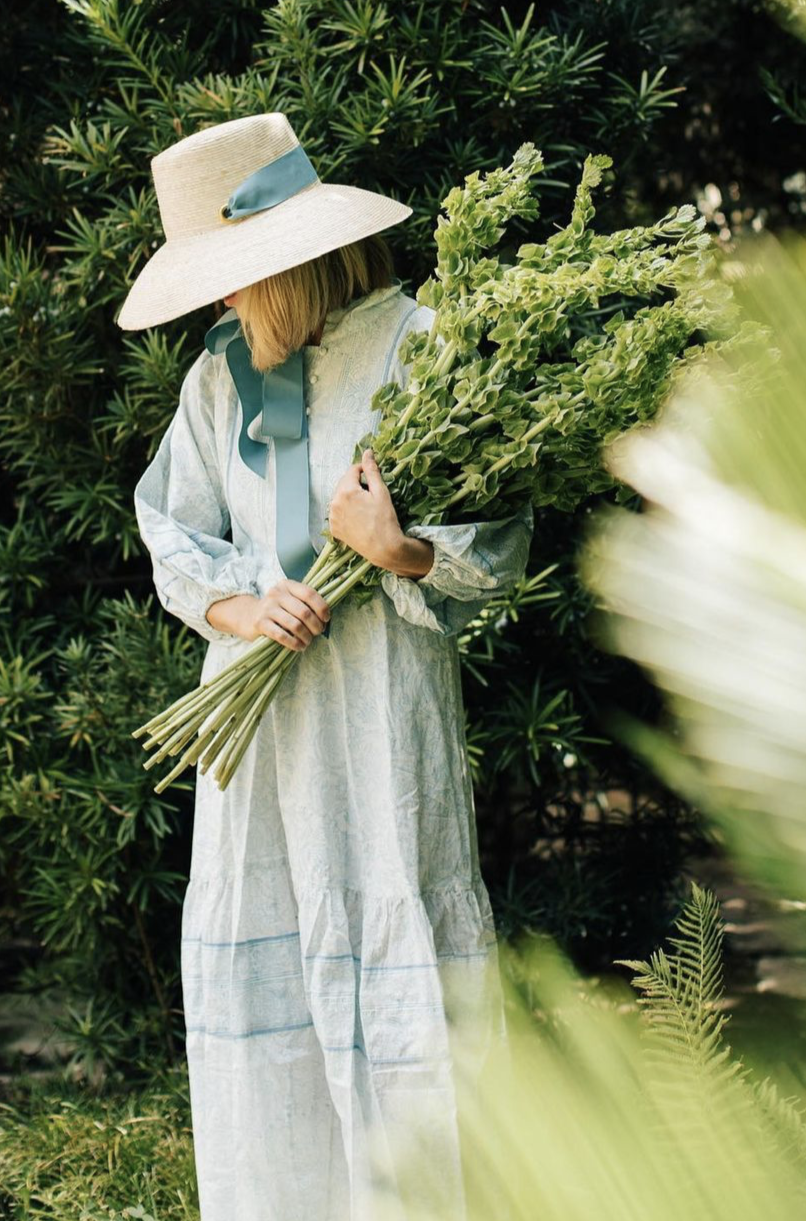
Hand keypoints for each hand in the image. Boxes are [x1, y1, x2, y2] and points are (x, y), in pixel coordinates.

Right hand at [250, 578, 330, 649]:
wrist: (247, 615)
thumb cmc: (276, 610)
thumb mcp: (288, 600)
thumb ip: (304, 603)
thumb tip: (325, 618)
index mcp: (287, 585)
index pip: (309, 593)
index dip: (322, 607)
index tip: (326, 619)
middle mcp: (276, 594)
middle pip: (304, 612)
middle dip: (316, 625)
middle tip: (318, 632)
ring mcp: (267, 608)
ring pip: (295, 625)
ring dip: (306, 636)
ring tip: (308, 641)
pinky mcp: (260, 623)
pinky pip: (282, 635)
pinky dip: (294, 643)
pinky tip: (299, 647)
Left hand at [329, 449, 402, 567]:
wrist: (383, 548)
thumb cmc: (385, 520)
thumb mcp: (381, 492)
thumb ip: (371, 470)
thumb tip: (367, 452)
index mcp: (345, 491)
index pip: (352, 470)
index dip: (364, 471)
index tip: (373, 477)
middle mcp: (334, 503)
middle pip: (344, 483)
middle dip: (356, 484)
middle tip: (371, 494)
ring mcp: (333, 517)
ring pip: (340, 498)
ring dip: (350, 497)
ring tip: (365, 507)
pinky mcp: (334, 529)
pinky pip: (338, 513)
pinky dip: (346, 511)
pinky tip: (358, 517)